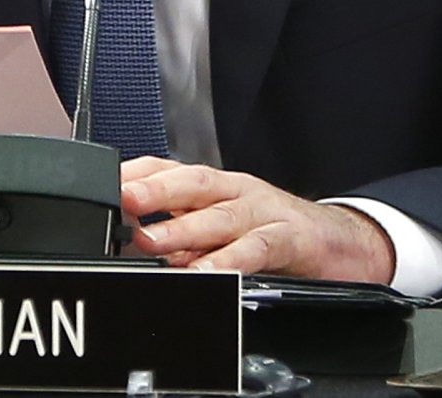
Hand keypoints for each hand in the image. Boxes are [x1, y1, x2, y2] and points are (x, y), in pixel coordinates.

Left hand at [120, 156, 395, 281]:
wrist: (341, 242)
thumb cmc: (274, 232)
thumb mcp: (222, 229)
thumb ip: (183, 235)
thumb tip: (133, 245)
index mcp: (213, 185)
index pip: (166, 168)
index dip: (133, 173)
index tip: (100, 185)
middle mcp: (234, 191)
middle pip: (190, 183)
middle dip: (152, 189)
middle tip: (121, 200)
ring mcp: (262, 211)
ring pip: (219, 214)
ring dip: (182, 228)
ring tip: (150, 241)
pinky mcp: (289, 237)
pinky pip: (257, 247)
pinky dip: (231, 260)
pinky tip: (209, 273)